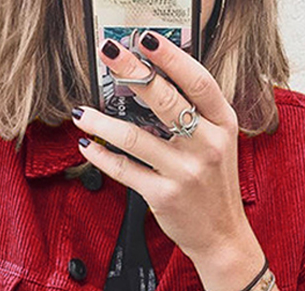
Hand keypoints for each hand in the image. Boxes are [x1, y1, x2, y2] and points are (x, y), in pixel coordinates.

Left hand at [71, 29, 251, 261]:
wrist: (222, 236)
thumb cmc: (215, 187)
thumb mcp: (219, 145)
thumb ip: (197, 116)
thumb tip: (154, 82)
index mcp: (223, 125)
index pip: (198, 82)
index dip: (171, 57)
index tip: (146, 39)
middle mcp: (207, 146)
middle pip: (164, 100)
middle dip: (131, 72)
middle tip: (109, 55)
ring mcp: (185, 172)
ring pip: (135, 136)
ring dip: (101, 122)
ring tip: (82, 112)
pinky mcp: (163, 195)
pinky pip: (124, 169)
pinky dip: (100, 156)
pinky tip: (87, 145)